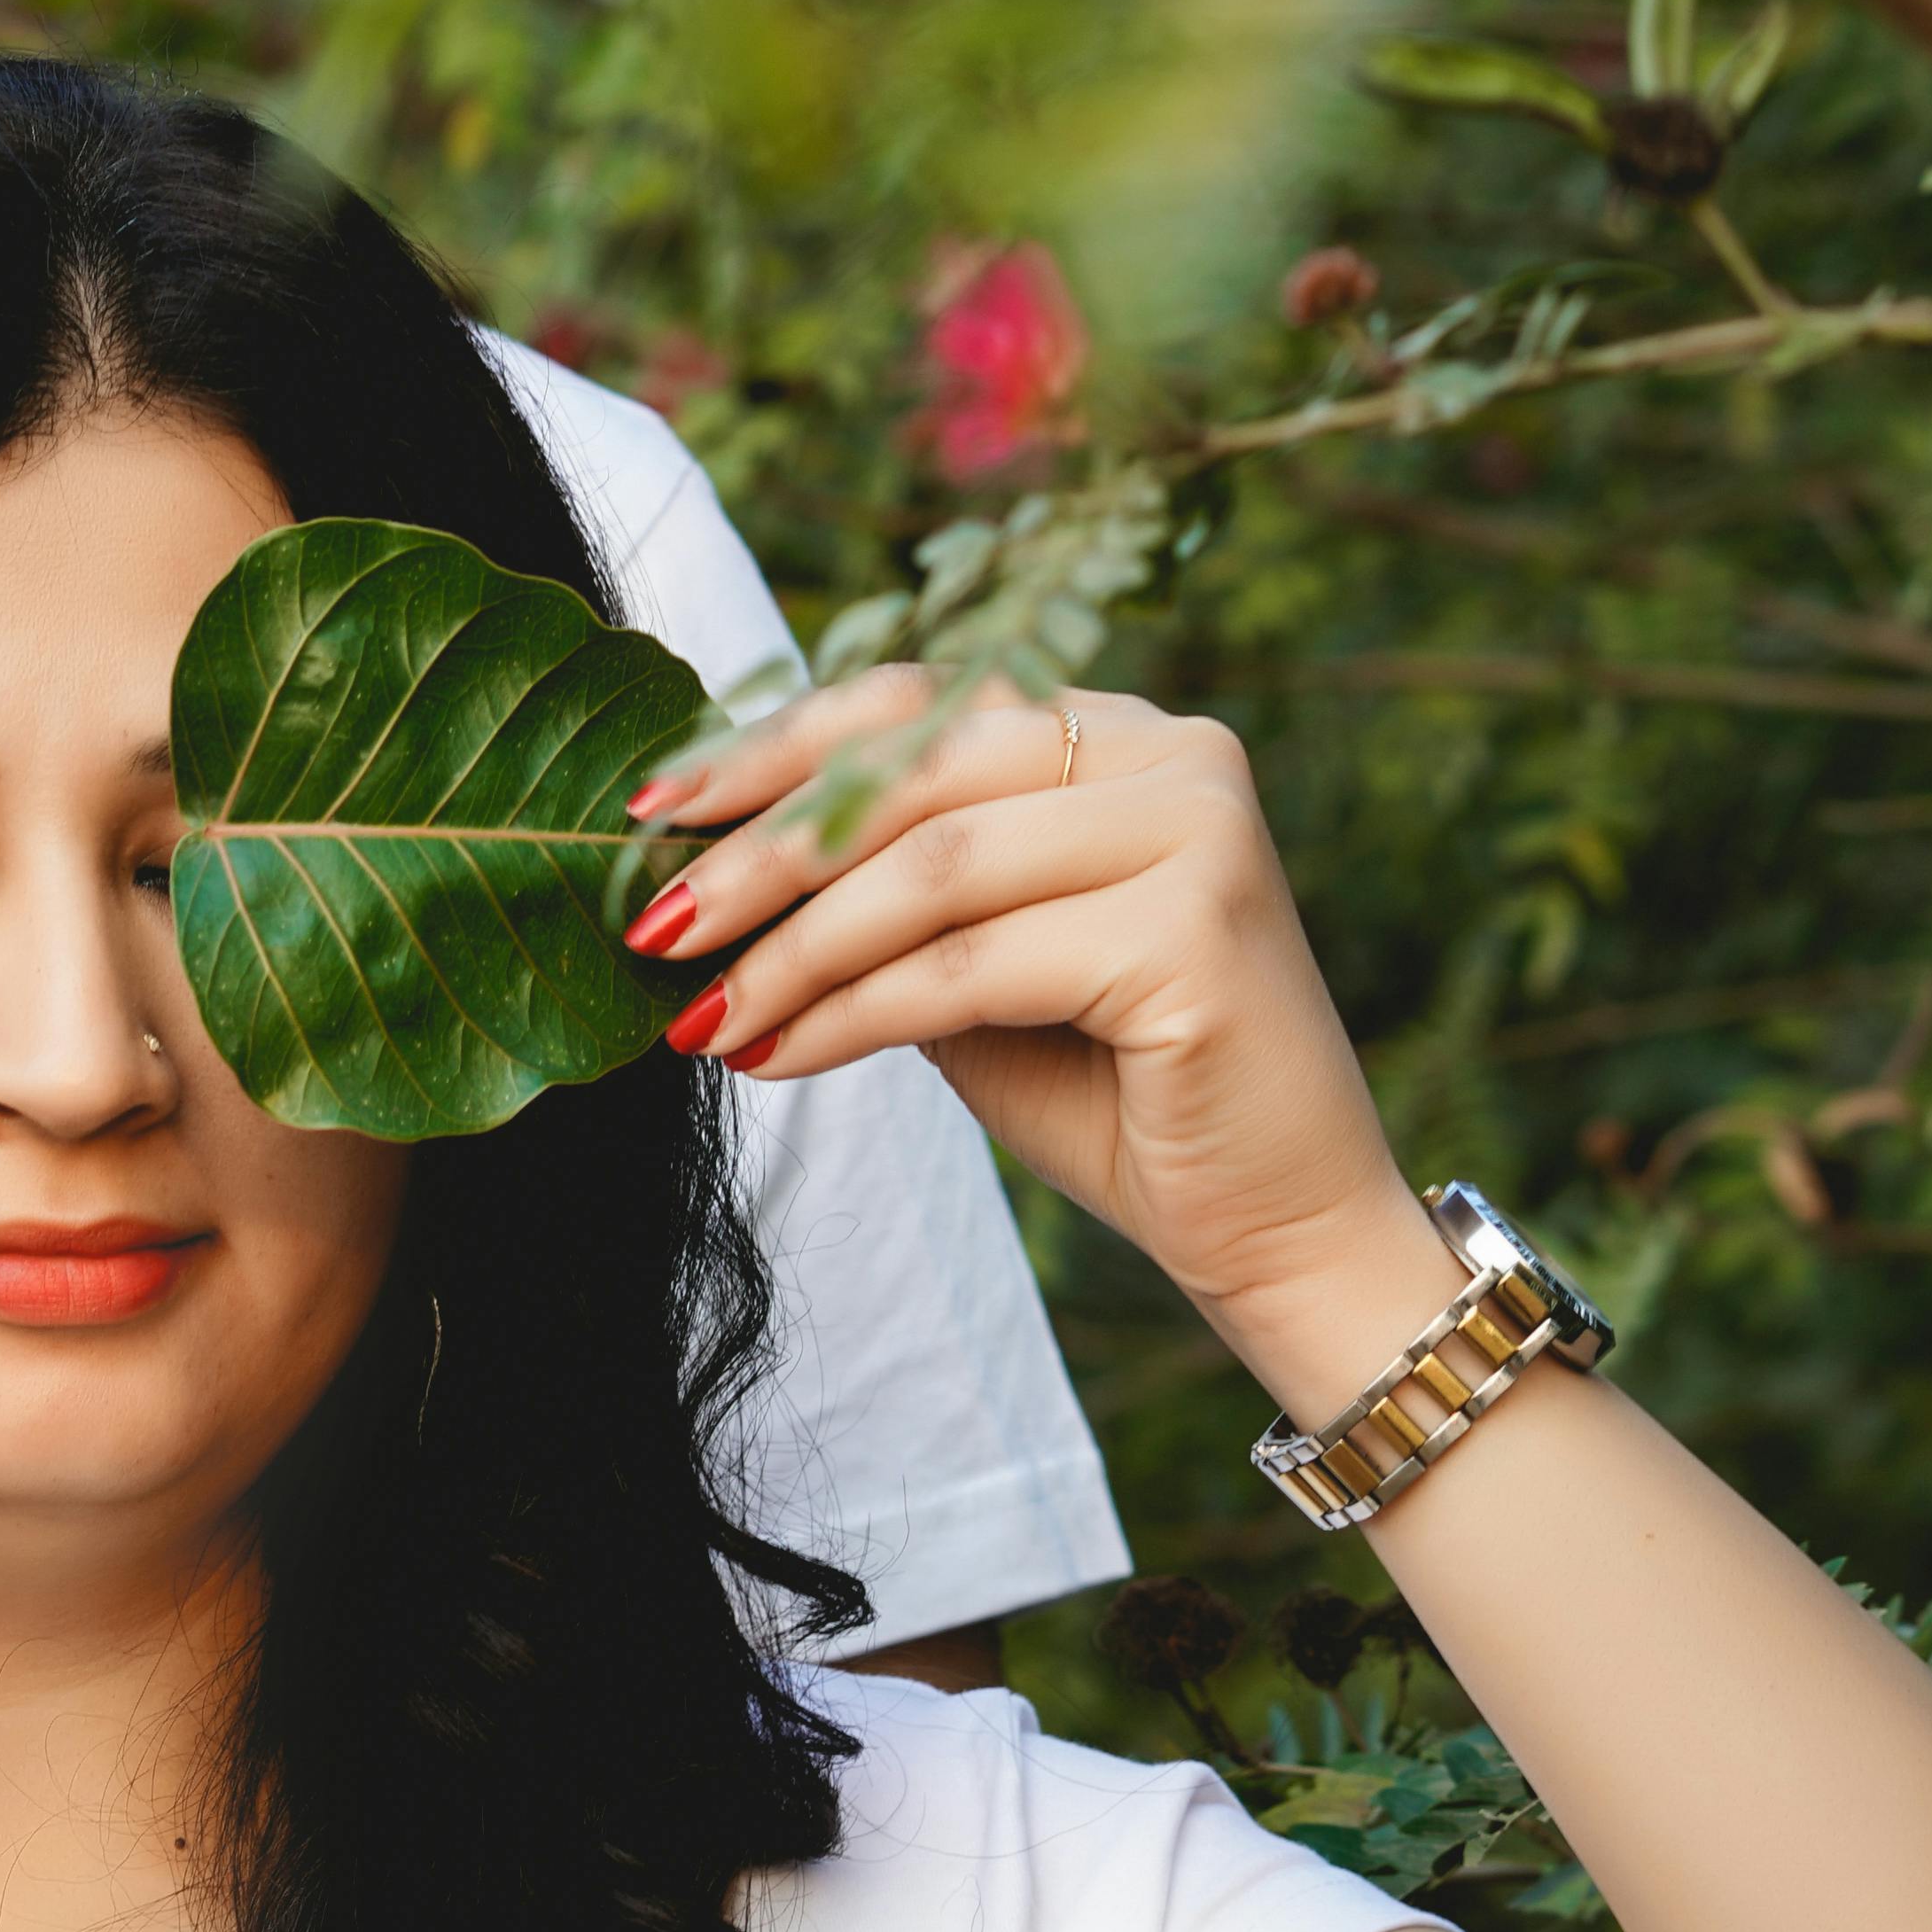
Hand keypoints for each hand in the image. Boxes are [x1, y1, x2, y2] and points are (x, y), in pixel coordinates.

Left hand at [621, 673, 1433, 1372]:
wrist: (1280, 1228)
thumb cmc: (1116, 1093)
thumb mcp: (976, 967)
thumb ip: (883, 892)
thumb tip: (702, 863)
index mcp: (1121, 733)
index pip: (917, 703)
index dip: (772, 747)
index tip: (653, 810)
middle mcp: (1173, 751)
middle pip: (911, 773)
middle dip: (761, 853)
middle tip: (650, 926)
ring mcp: (1197, 831)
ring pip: (929, 871)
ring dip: (791, 951)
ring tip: (703, 1017)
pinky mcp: (1196, 931)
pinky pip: (968, 965)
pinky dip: (849, 1013)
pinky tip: (777, 1055)